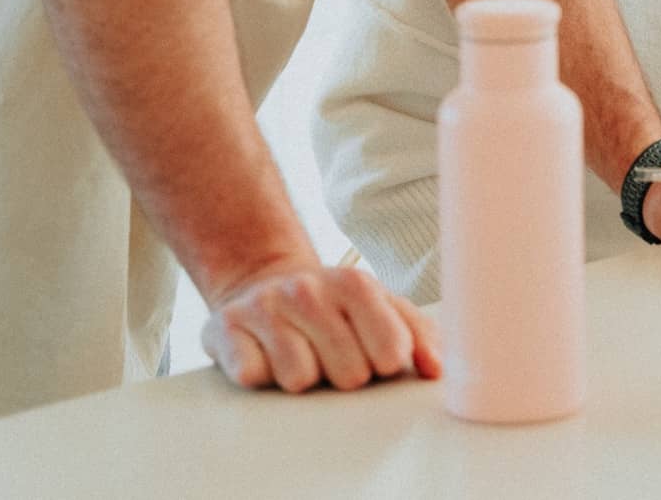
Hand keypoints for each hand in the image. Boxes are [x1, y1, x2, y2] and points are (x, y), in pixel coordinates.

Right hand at [200, 262, 441, 392]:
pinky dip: (259, 374)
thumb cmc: (332, 306)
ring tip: (298, 351)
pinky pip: (252, 376)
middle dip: (343, 374)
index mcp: (356, 285)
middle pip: (348, 374)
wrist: (264, 282)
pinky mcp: (224, 327)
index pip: (391, 351)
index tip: (375, 355)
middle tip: (330, 353)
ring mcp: (266, 307)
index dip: (385, 364)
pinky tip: (264, 353)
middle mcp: (309, 290)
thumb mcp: (381, 306)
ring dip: (301, 377)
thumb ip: (418, 334)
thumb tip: (436, 369)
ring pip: (299, 379)